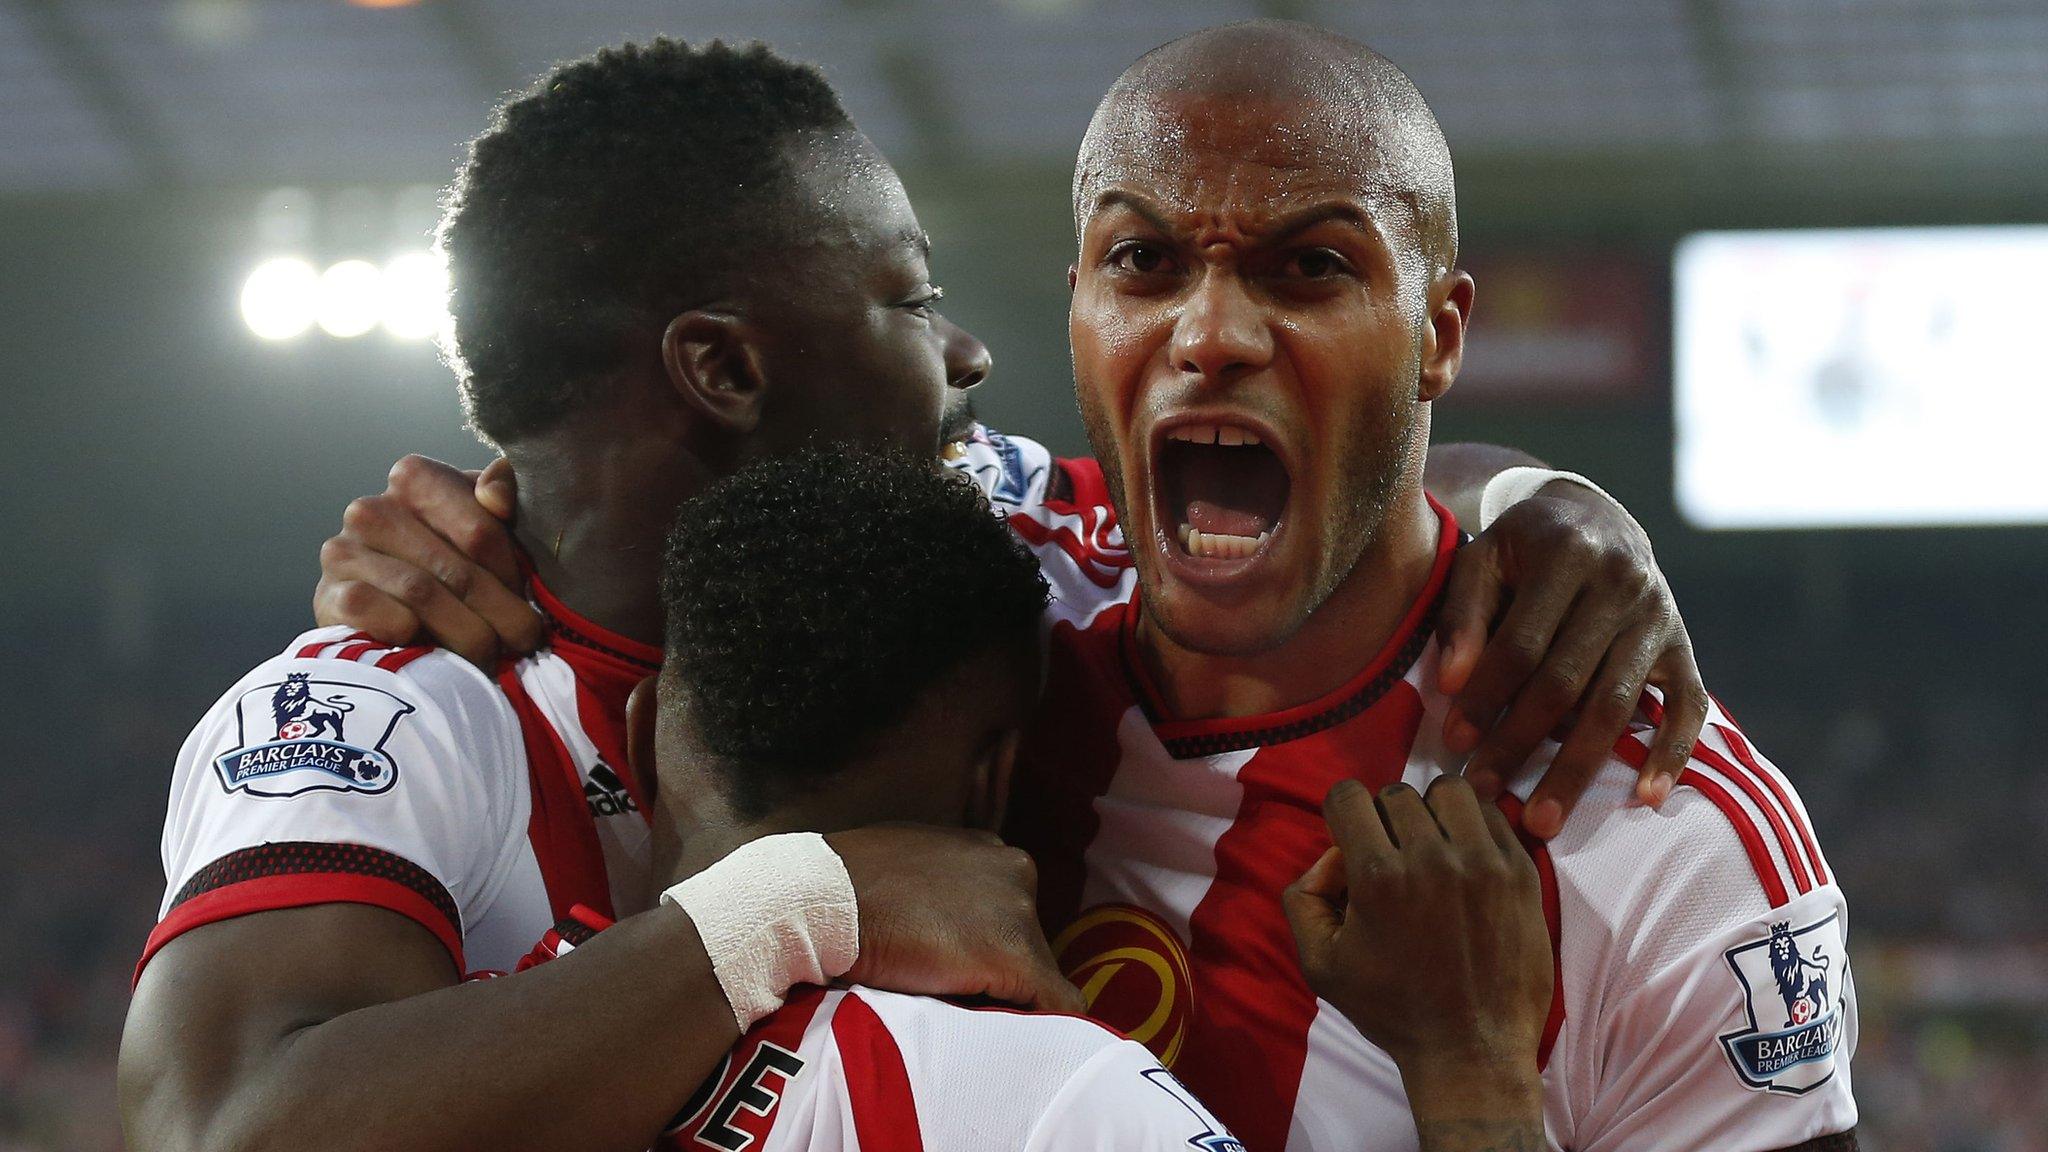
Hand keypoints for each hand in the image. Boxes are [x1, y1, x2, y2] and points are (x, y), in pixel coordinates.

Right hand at [313, 455, 540, 668]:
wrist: (378, 611)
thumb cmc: (447, 561)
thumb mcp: (483, 522)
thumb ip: (502, 497)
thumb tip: (496, 495)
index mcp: (414, 478)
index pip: (482, 531)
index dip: (513, 574)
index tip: (530, 600)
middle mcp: (371, 508)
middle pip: (457, 570)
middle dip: (501, 613)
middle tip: (526, 640)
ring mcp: (343, 551)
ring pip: (423, 595)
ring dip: (468, 634)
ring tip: (493, 655)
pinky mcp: (328, 595)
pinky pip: (380, 615)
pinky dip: (413, 635)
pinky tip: (431, 647)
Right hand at [827, 825, 1083, 1014]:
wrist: (822, 900)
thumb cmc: (844, 885)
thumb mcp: (904, 867)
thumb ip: (935, 885)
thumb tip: (931, 919)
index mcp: (988, 851)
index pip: (1007, 911)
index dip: (983, 947)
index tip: (958, 973)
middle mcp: (1014, 871)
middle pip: (1027, 938)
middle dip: (998, 970)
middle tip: (959, 998)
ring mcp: (1018, 912)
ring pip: (1036, 971)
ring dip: (1007, 995)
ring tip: (968, 1016)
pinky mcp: (1015, 956)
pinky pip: (1057, 1002)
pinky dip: (1048, 1026)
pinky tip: (1030, 1049)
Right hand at [1283, 777, 1549, 1128]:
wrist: (1472, 1050)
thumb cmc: (1392, 1010)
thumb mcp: (1320, 964)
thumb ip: (1303, 898)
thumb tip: (1330, 856)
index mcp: (1378, 876)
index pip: (1348, 796)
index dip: (1341, 815)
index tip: (1352, 843)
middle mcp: (1432, 858)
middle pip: (1397, 793)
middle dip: (1385, 819)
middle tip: (1392, 858)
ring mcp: (1484, 862)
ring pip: (1451, 791)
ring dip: (1433, 811)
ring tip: (1433, 848)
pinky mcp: (1521, 873)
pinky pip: (1495, 816)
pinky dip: (1474, 827)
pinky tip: (1467, 860)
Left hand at [1436, 481, 1707, 836]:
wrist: (1597, 517)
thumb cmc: (1524, 548)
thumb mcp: (1483, 558)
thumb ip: (1463, 616)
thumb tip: (1450, 683)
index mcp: (1567, 554)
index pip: (1521, 643)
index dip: (1484, 697)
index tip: (1454, 744)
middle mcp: (1622, 583)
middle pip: (1567, 682)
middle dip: (1521, 743)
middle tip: (1485, 794)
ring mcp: (1659, 617)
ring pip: (1616, 705)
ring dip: (1578, 768)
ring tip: (1543, 821)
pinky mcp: (1683, 646)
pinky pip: (1688, 706)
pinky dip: (1672, 753)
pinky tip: (1647, 798)